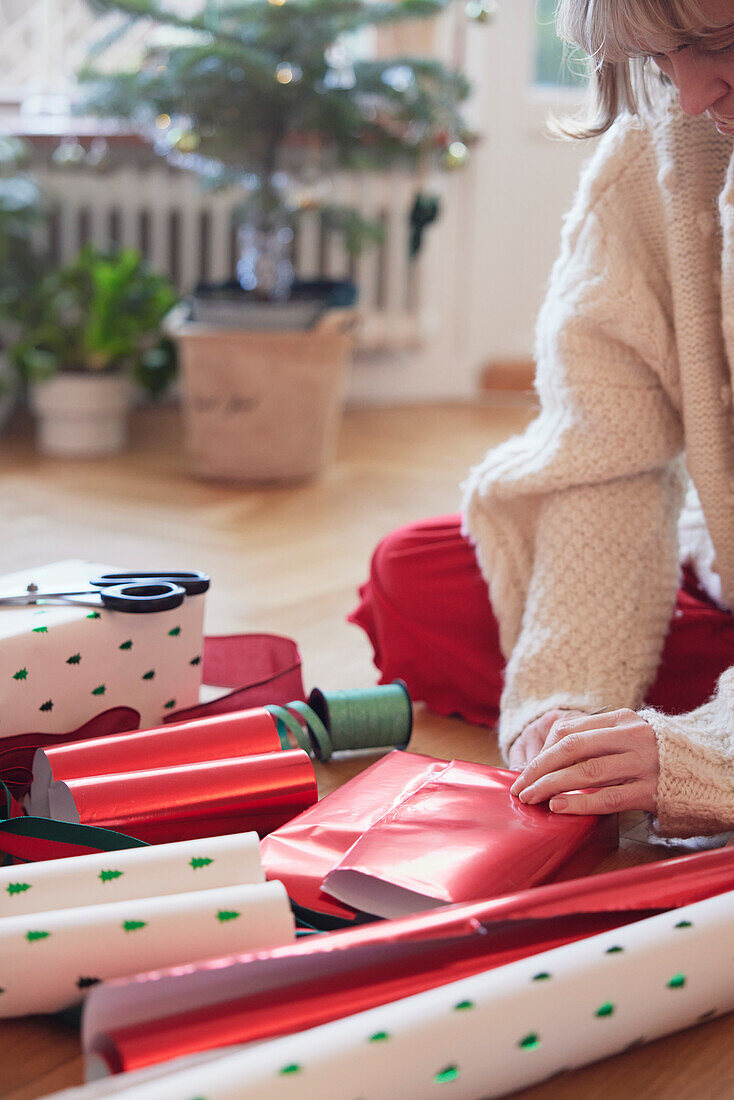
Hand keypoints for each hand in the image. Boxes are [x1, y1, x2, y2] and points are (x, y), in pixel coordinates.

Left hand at [509, 708, 658, 815]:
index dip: (542, 751)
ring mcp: (642, 763)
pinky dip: (579, 802)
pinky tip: (559, 807)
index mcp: (622, 718)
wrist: (709, 767)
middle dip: (539, 768)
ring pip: (586, 772)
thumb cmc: (658, 752)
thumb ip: (596, 737)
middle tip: (519, 786)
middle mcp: (631, 736)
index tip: (526, 769)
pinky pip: (608, 798)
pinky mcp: (651, 790)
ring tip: (530, 797)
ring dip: (551, 786)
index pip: (569, 730)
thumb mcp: (629, 733)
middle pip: (572, 748)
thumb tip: (551, 753)